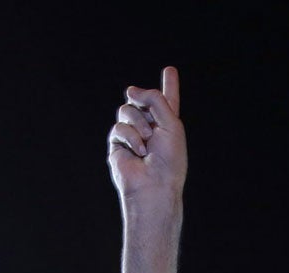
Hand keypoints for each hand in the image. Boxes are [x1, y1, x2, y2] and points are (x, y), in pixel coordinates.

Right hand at [107, 66, 185, 203]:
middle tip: (152, 125)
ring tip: (147, 141)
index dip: (169, 86)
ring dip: (138, 123)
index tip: (170, 71)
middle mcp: (150, 128)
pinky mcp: (118, 145)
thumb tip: (130, 90)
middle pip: (140, 99)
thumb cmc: (169, 160)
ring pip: (126, 110)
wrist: (155, 185)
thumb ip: (155, 99)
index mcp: (167, 124)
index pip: (167, 101)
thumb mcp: (171, 122)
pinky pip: (118, 128)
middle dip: (146, 106)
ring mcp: (132, 136)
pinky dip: (130, 137)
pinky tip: (139, 152)